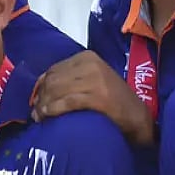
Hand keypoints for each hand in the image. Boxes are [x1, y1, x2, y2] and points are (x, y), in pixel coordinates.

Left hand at [31, 50, 154, 145]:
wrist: (138, 116)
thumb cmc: (112, 99)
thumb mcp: (91, 80)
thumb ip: (69, 78)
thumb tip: (39, 88)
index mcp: (87, 58)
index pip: (54, 70)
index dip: (40, 86)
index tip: (35, 101)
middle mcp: (91, 65)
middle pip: (53, 80)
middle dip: (40, 97)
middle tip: (35, 112)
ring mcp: (95, 80)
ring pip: (57, 90)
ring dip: (43, 105)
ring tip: (39, 117)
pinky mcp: (99, 97)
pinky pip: (67, 102)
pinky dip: (53, 109)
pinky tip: (47, 116)